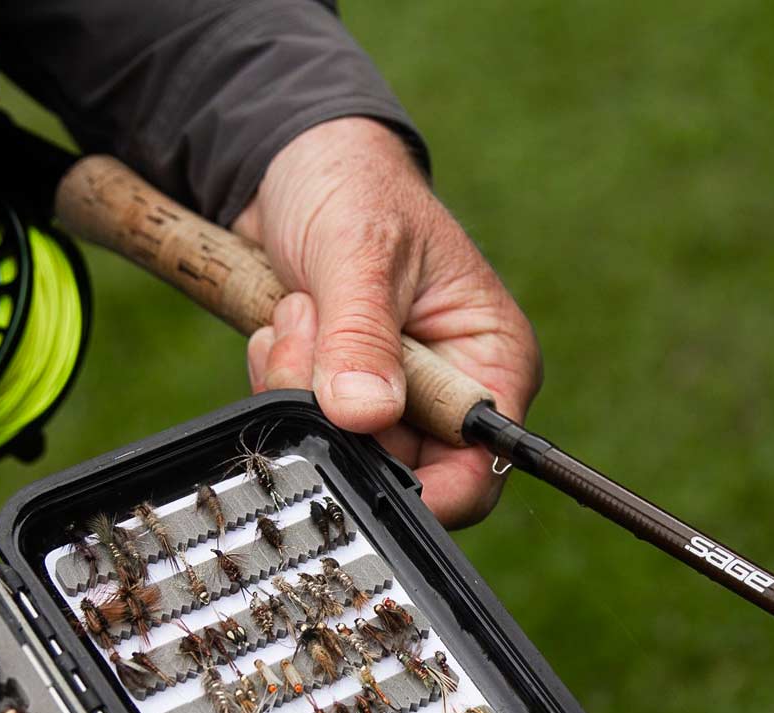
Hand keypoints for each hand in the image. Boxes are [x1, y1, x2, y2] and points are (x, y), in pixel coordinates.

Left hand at [232, 117, 541, 527]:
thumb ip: (363, 335)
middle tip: (305, 336)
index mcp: (492, 359)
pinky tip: (286, 320)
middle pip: (401, 466)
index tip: (359, 465)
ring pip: (345, 447)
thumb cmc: (353, 186)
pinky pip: (308, 424)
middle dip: (339, 415)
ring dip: (301, 386)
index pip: (480, 468)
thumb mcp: (362, 251)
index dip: (426, 487)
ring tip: (299, 308)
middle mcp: (452, 389)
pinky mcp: (344, 392)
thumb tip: (365, 414)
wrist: (293, 164)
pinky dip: (281, 380)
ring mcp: (395, 396)